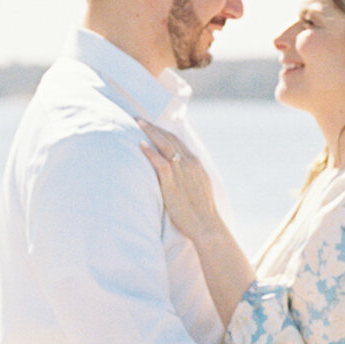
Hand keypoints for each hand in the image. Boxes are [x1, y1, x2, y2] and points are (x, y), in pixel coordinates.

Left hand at [137, 119, 223, 242]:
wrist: (206, 225)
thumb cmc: (201, 211)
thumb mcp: (199, 186)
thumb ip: (190, 175)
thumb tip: (179, 172)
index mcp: (196, 163)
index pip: (178, 141)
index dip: (163, 131)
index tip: (152, 125)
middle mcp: (190, 163)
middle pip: (170, 138)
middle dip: (154, 127)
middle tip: (140, 119)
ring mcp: (182, 171)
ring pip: (165, 145)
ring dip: (151, 132)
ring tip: (137, 123)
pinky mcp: (172, 183)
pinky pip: (160, 162)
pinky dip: (150, 152)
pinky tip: (141, 144)